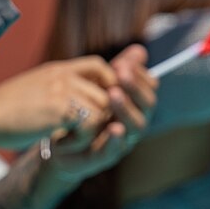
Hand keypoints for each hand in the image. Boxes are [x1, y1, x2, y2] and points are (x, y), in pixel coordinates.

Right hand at [0, 57, 118, 151]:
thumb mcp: (31, 90)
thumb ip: (53, 88)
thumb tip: (65, 101)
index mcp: (57, 69)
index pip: (99, 66)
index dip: (107, 85)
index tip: (96, 106)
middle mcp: (64, 76)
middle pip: (107, 92)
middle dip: (101, 115)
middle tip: (82, 133)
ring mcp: (63, 91)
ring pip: (102, 110)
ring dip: (91, 130)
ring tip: (69, 140)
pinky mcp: (61, 110)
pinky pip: (90, 126)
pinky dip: (80, 141)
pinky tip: (60, 145)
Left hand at [41, 45, 155, 187]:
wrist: (60, 145)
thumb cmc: (84, 112)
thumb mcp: (98, 88)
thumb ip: (117, 70)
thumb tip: (139, 50)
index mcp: (135, 105)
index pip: (149, 87)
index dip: (140, 74)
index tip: (124, 61)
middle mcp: (133, 123)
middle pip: (147, 105)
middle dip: (135, 87)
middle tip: (120, 73)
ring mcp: (122, 141)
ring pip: (136, 126)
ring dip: (126, 109)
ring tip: (113, 94)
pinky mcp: (105, 158)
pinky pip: (116, 150)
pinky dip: (117, 140)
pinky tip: (114, 128)